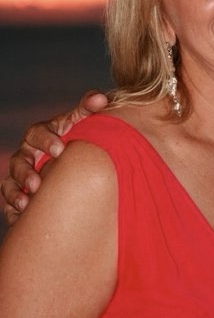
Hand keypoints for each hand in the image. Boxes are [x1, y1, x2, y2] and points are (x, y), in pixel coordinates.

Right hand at [1, 90, 107, 225]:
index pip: (37, 133)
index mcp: (41, 135)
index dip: (46, 141)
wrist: (75, 161)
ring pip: (9, 184)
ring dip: (15, 193)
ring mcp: (20, 176)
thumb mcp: (82, 122)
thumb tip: (100, 98)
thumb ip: (89, 108)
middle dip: (25, 173)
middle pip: (19, 161)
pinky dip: (14, 212)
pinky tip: (23, 219)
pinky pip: (10, 205)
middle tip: (38, 183)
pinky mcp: (20, 196)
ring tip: (26, 203)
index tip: (60, 150)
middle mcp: (27, 155)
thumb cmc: (77, 138)